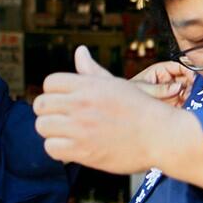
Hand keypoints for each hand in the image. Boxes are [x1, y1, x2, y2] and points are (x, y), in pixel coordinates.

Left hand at [33, 46, 180, 173]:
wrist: (162, 135)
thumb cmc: (140, 109)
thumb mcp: (115, 84)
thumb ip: (91, 71)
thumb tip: (79, 51)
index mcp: (88, 85)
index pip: (49, 83)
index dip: (54, 93)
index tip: (64, 102)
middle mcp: (81, 104)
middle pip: (40, 105)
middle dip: (48, 112)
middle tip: (62, 119)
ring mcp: (81, 128)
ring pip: (42, 126)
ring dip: (51, 131)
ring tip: (65, 134)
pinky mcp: (83, 151)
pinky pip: (51, 148)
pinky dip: (57, 149)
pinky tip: (70, 147)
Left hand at [132, 61, 191, 106]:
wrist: (124, 106)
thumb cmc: (131, 93)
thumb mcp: (144, 88)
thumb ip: (160, 88)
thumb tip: (178, 87)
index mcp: (161, 71)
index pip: (179, 67)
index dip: (188, 70)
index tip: (193, 78)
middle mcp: (169, 80)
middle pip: (186, 79)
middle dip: (191, 85)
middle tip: (192, 92)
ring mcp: (172, 92)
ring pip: (187, 91)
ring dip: (191, 96)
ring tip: (189, 101)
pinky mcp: (174, 103)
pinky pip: (184, 103)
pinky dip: (188, 105)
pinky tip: (188, 107)